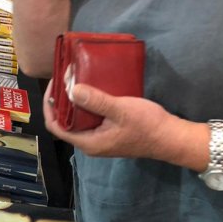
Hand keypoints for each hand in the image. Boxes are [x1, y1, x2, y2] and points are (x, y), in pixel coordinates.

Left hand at [42, 80, 182, 160]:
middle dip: (61, 100)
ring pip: (77, 119)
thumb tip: (71, 89)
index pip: (55, 126)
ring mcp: (100, 138)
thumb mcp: (120, 110)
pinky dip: (87, 103)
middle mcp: (90, 143)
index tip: (54, 84)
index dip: (50, 106)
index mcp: (88, 142)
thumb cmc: (147, 125)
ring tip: (74, 79)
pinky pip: (90, 117)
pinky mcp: (108, 132)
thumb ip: (96, 101)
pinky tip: (90, 88)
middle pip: (64, 121)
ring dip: (74, 100)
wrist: (173, 138)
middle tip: (64, 78)